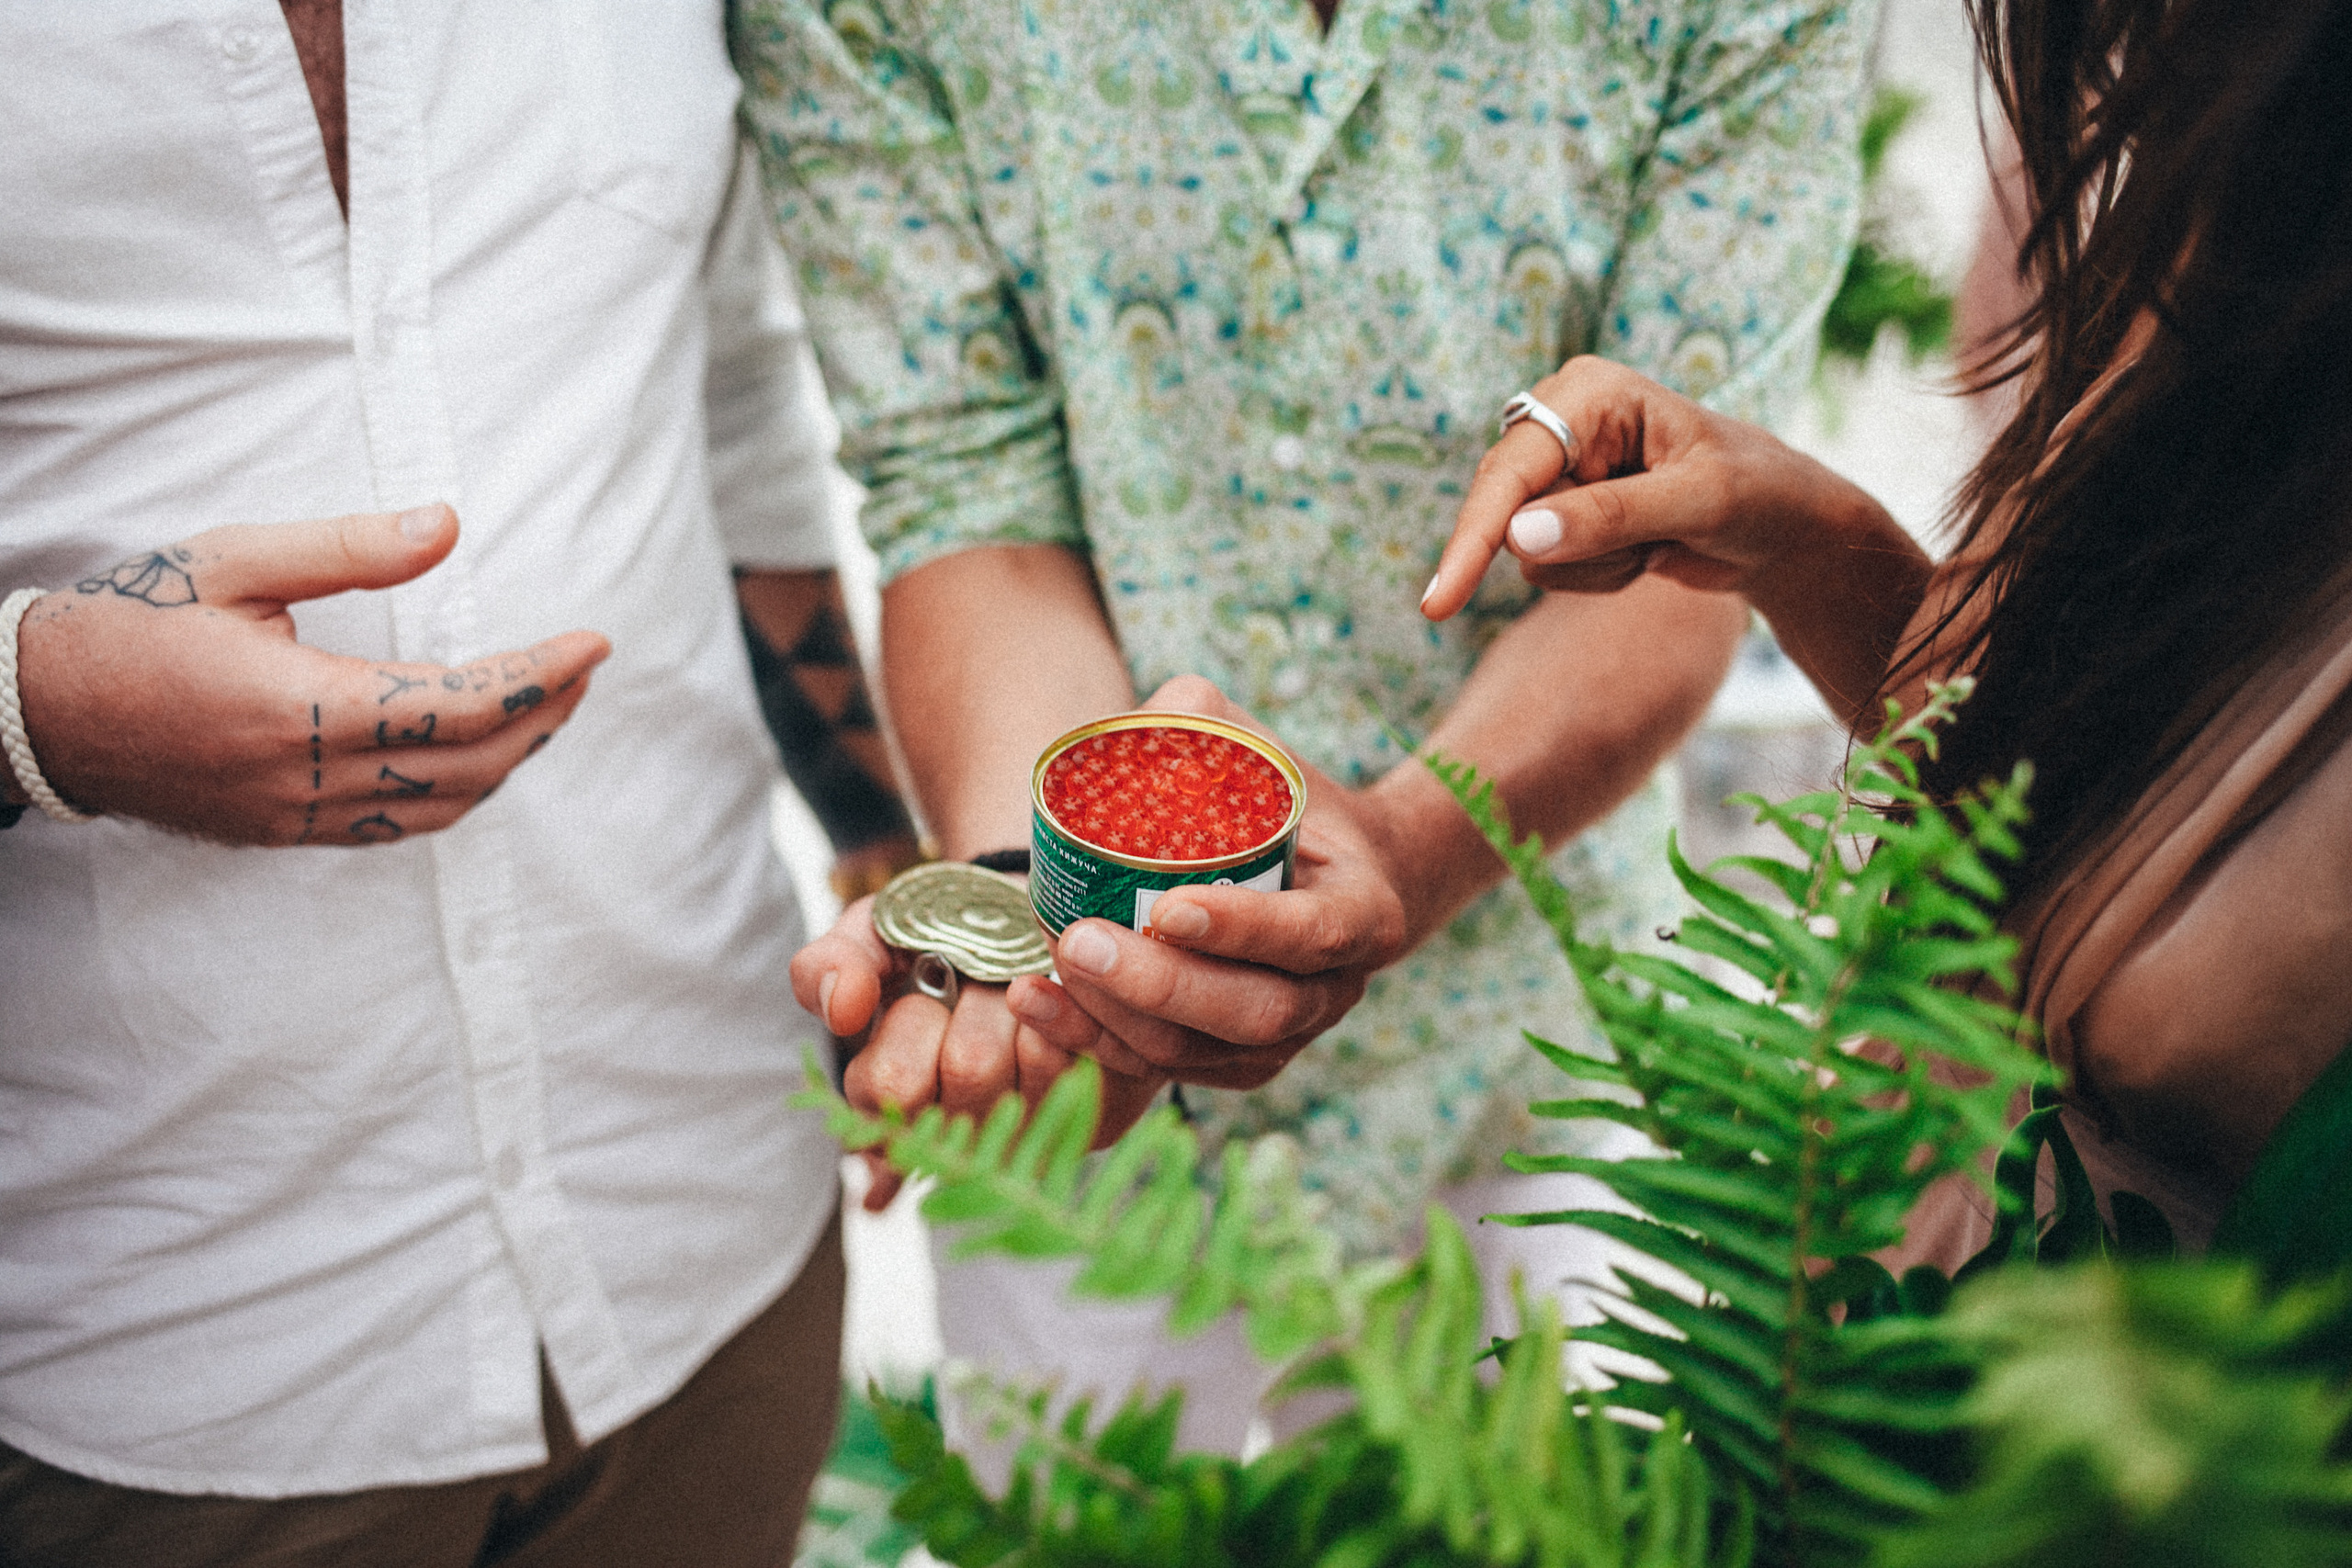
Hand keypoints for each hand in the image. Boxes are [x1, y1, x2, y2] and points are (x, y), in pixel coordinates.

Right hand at [11, 505, 608, 844]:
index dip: (539, 678)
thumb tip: (447, 525)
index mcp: (299, 708)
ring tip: (545, 705)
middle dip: (541, 718)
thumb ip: (348, 548)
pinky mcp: (281, 834)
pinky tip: (474, 754)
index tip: (593, 644)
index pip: (460, 706)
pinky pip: (394, 829)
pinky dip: (452, 793)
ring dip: (506, 762)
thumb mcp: (235, 559)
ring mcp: (294, 817)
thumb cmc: (132, 623)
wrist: (36, 708)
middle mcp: (305, 777)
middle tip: (583, 669)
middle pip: (469, 767)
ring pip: (440, 809)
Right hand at [790, 897, 1166, 1210]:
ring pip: (1033, 1061)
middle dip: (976, 1000)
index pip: (889, 1090)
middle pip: (970, 1070)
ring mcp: (1032, 1129)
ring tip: (1022, 989)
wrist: (1025, 920)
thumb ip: (830, 965)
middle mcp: (962, 1135)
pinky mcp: (1101, 1111)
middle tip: (978, 979)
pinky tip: (1064, 1001)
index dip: (910, 1023)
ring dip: (1029, 1000)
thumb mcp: (869, 937)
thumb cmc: (937, 938)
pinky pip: (1092, 1054)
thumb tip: (843, 1008)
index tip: (924, 983)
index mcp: (893, 1108)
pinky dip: (1076, 1008)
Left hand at [999, 677, 1410, 1090]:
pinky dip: (1094, 1042)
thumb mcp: (1268, 753)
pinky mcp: (1232, 1066)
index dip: (1241, 929)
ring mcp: (1284, 1040)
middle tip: (1080, 940)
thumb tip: (1153, 711)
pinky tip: (1037, 1001)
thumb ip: (1209, 722)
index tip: (1168, 906)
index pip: (1307, 934)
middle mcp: (1331, 992)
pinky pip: (1162, 1069)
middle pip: (1250, 1012)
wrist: (1334, 880)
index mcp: (1363, 914)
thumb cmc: (1290, 805)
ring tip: (1048, 966)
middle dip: (1158, 985)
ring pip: (1199, 1052)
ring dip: (1115, 1019)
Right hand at [1420, 355, 1876, 617]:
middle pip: (1507, 515)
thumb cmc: (1759, 493)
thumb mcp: (1698, 502)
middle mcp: (1562, 422)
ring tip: (1660, 539)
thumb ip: (1611, 517)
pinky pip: (1547, 568)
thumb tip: (1519, 539)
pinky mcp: (1564, 511)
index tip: (1439, 602)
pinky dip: (1601, 576)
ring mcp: (1561, 469)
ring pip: (1527, 552)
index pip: (1510, 471)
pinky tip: (1648, 550)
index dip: (1472, 537)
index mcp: (1591, 392)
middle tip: (1653, 544)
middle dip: (1580, 550)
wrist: (1788, 527)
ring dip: (1598, 566)